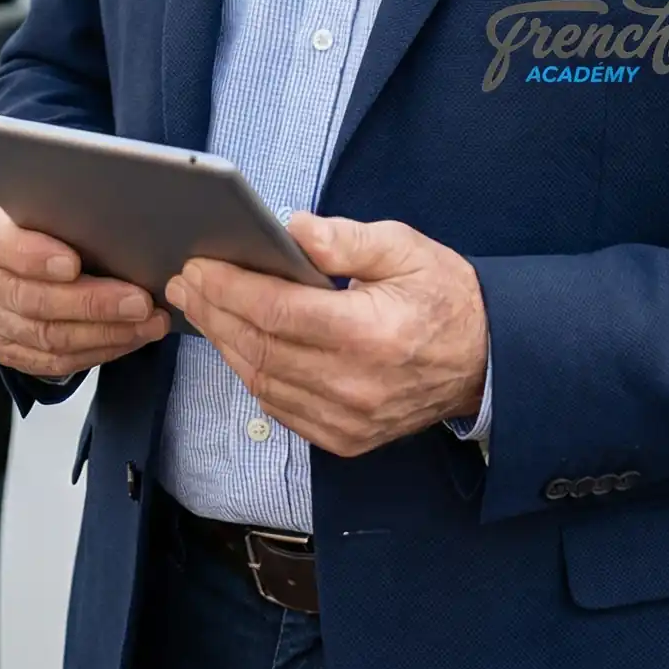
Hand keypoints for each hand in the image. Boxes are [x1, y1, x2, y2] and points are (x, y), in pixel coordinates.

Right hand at [0, 190, 169, 379]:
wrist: (14, 234)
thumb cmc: (38, 209)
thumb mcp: (43, 191)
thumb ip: (64, 203)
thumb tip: (117, 217)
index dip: (34, 257)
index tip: (74, 263)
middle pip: (30, 299)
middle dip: (91, 303)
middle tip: (139, 302)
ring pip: (45, 336)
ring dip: (104, 333)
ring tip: (147, 324)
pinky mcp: (2, 344)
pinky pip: (50, 361)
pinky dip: (95, 351)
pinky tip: (128, 338)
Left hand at [167, 215, 487, 457]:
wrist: (484, 361)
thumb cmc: (443, 297)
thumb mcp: (405, 248)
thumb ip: (346, 240)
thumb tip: (292, 230)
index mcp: (369, 334)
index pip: (277, 312)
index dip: (230, 288)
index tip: (198, 264)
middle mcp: (354, 385)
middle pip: (260, 348)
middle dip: (213, 311)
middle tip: (183, 282)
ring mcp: (348, 420)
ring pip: (262, 381)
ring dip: (224, 343)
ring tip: (200, 308)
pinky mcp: (344, 438)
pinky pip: (279, 408)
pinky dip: (250, 374)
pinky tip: (235, 344)